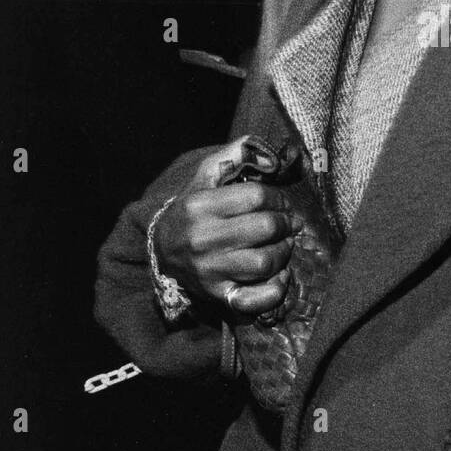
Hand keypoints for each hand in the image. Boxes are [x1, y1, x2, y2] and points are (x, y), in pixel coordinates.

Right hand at [154, 147, 304, 318]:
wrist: (162, 251)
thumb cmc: (192, 209)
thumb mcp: (205, 176)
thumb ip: (234, 154)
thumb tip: (268, 152)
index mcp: (200, 206)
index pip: (256, 197)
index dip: (279, 199)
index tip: (283, 204)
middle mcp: (202, 239)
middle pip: (265, 228)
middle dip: (285, 224)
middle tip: (288, 224)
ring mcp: (209, 270)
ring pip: (265, 262)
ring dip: (284, 252)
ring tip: (283, 245)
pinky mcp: (217, 295)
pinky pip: (256, 299)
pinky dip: (275, 289)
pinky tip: (279, 275)